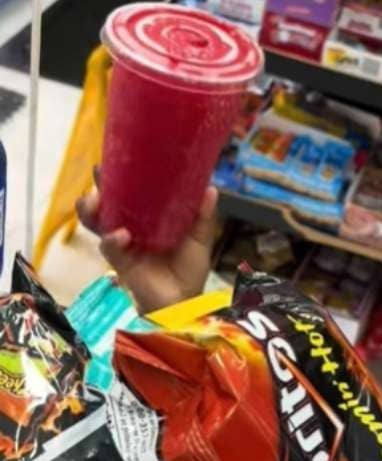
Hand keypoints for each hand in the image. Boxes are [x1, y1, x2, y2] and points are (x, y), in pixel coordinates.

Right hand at [76, 184, 217, 313]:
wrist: (184, 301)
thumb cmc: (189, 269)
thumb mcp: (199, 239)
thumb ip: (202, 215)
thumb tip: (210, 188)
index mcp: (147, 219)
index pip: (129, 194)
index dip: (120, 178)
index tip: (115, 159)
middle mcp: (130, 228)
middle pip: (107, 205)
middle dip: (99, 188)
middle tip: (99, 172)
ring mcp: (123, 244)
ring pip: (97, 223)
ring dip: (92, 211)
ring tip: (94, 200)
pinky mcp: (121, 262)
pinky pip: (110, 248)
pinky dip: (113, 240)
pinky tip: (121, 235)